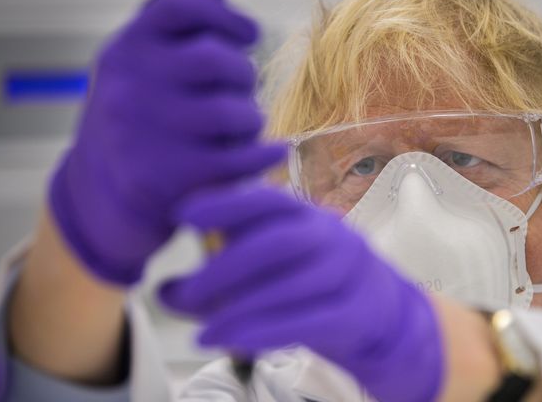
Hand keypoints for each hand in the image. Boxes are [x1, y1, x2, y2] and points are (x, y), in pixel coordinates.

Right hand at [49, 0, 283, 284]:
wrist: (99, 194)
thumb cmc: (135, 121)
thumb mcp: (140, 70)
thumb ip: (176, 33)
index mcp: (126, 50)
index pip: (181, 8)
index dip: (226, 16)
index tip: (249, 34)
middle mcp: (130, 86)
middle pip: (218, 61)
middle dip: (244, 75)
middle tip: (242, 88)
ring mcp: (146, 133)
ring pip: (235, 112)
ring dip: (250, 118)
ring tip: (241, 125)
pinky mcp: (167, 177)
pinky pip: (240, 157)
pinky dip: (265, 154)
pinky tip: (274, 151)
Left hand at [159, 186, 443, 401]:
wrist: (379, 314)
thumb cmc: (310, 284)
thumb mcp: (269, 268)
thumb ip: (219, 275)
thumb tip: (162, 290)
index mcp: (305, 215)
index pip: (266, 200)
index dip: (225, 203)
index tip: (182, 213)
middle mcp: (330, 236)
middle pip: (276, 242)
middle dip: (224, 268)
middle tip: (183, 293)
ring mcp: (348, 273)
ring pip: (291, 285)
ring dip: (240, 309)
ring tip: (201, 332)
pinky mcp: (355, 312)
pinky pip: (308, 321)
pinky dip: (266, 331)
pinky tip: (232, 341)